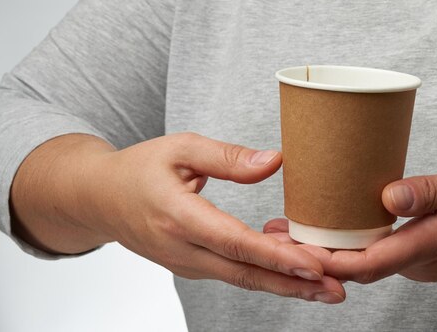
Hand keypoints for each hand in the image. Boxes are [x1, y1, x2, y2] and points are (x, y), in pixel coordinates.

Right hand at [11, 133, 344, 303]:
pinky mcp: (192, 264)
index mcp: (177, 216)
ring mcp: (186, 262)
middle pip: (244, 273)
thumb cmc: (140, 169)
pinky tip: (295, 266)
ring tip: (327, 287)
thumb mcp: (181, 148)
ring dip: (285, 284)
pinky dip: (266, 272)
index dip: (275, 256)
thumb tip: (275, 161)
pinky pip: (233, 271)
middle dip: (293, 284)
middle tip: (336, 289)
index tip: (313, 265)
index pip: (233, 242)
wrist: (100, 198)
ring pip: (242, 278)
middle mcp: (182, 248)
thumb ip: (228, 157)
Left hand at [264, 161, 436, 283]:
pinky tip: (335, 223)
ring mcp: (420, 262)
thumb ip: (434, 191)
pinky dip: (351, 244)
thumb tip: (390, 197)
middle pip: (357, 266)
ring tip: (291, 226)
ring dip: (330, 249)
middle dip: (315, 254)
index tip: (289, 247)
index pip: (368, 262)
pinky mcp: (421, 254)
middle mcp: (419, 262)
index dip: (326, 259)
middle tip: (275, 231)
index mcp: (430, 245)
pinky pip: (378, 254)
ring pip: (365, 262)